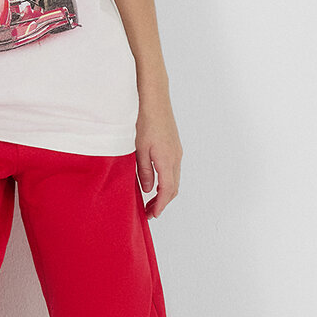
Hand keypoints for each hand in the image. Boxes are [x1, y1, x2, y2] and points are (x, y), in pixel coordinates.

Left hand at [135, 93, 182, 218]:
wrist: (155, 100)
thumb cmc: (144, 121)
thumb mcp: (139, 149)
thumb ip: (144, 171)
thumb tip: (148, 189)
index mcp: (166, 160)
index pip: (167, 191)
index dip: (160, 205)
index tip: (153, 215)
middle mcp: (175, 158)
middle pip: (173, 188)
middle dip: (162, 203)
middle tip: (149, 212)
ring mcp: (177, 152)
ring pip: (174, 179)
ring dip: (165, 193)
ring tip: (151, 201)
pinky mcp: (175, 147)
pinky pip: (173, 170)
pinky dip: (167, 182)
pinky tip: (156, 182)